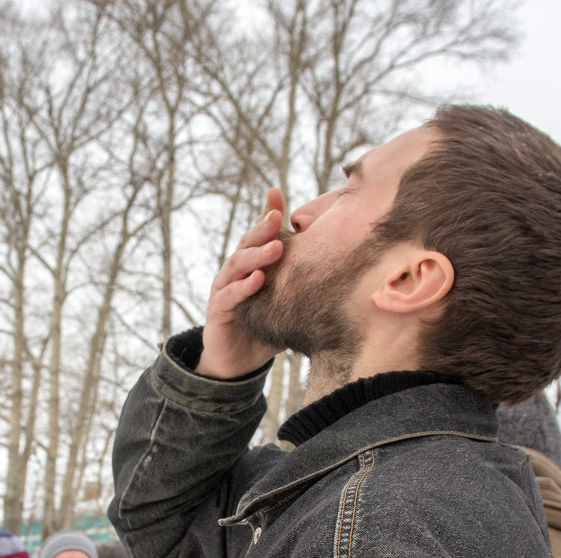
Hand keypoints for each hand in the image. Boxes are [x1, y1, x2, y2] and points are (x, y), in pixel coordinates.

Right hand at [198, 187, 285, 378]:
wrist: (238, 361)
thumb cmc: (264, 325)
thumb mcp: (286, 301)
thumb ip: (302, 284)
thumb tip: (342, 269)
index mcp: (252, 264)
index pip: (259, 234)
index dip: (267, 213)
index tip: (276, 193)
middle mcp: (236, 272)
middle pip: (246, 243)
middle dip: (261, 228)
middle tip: (277, 217)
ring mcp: (224, 289)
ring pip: (237, 265)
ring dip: (256, 255)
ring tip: (275, 248)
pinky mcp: (218, 311)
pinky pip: (230, 296)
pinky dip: (243, 287)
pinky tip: (258, 280)